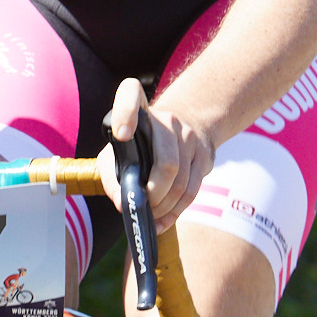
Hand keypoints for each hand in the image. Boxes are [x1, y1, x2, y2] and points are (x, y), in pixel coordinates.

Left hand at [97, 77, 215, 231]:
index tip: (121, 134)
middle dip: (153, 194)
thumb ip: (112, 176)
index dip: (125, 113)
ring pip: (181, 182)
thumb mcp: (118, 152)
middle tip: (142, 206)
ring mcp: (189, 136)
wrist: (184, 126)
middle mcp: (167, 120)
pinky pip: (192, 190)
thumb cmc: (139, 145)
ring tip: (150, 216)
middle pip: (166, 163)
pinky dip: (175, 211)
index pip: (131, 96)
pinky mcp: (205, 154)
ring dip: (163, 207)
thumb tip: (123, 204)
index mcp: (140, 111)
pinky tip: (162, 221)